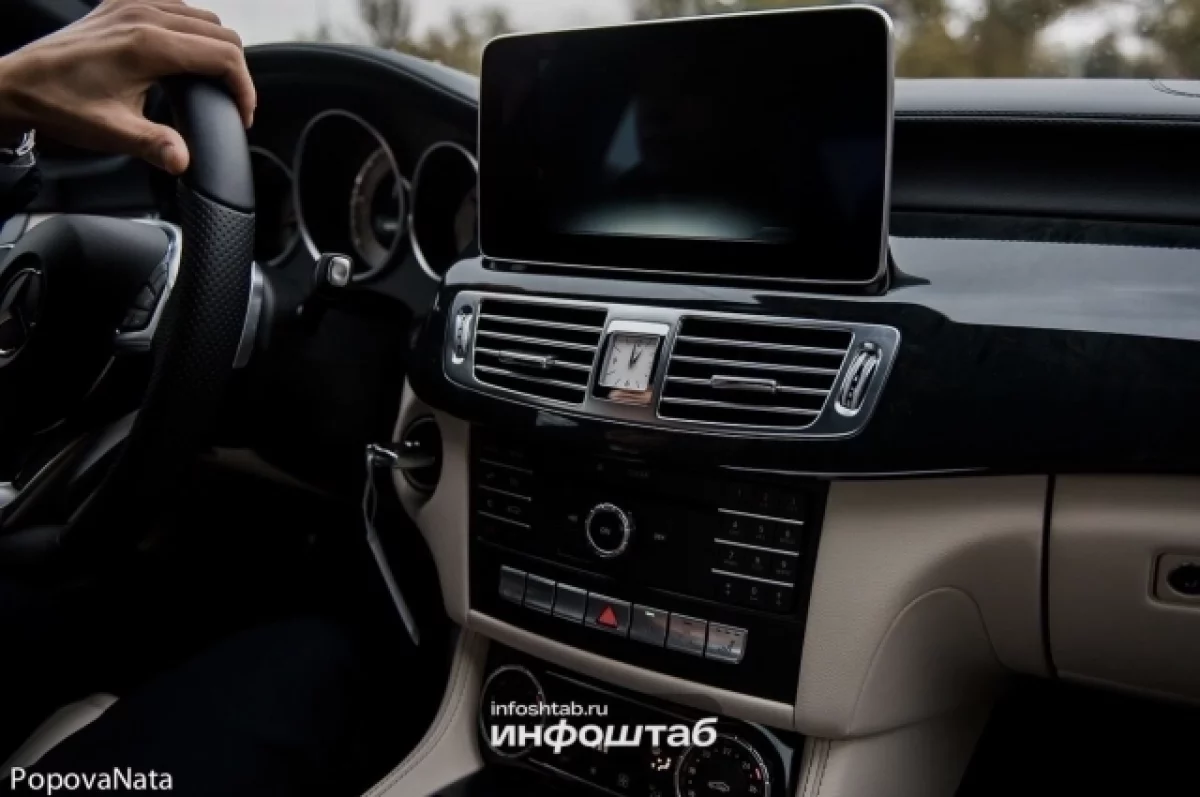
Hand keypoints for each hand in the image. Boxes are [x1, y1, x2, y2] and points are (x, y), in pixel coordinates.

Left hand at [0, 0, 254, 174]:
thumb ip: (155, 145)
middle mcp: (145, 15)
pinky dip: (191, 28)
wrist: (16, 84)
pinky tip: (184, 54)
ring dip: (215, 48)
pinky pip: (176, 5)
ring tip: (212, 83)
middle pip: (220, 33)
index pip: (224, 56)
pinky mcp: (122, 3)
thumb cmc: (61, 105)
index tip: (241, 115)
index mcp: (149, 45)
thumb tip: (184, 161)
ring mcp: (133, 4)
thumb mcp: (112, 132)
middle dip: (235, 71)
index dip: (244, 89)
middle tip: (231, 104)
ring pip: (202, 17)